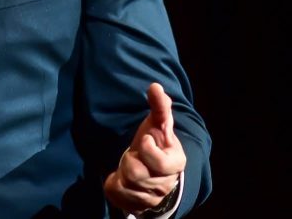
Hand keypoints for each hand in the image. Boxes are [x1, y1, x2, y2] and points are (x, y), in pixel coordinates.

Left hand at [103, 83, 186, 214]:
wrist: (151, 170)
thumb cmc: (154, 143)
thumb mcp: (156, 124)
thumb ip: (159, 106)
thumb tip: (155, 86)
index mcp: (175, 162)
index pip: (161, 162)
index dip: (148, 150)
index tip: (143, 140)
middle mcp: (167, 183)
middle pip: (138, 173)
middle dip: (130, 160)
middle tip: (134, 154)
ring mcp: (154, 197)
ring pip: (128, 185)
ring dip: (123, 172)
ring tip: (130, 165)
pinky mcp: (139, 205)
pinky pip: (119, 196)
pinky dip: (116, 185)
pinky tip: (123, 179)